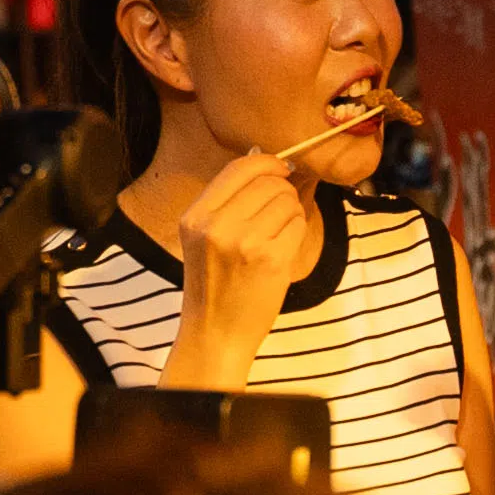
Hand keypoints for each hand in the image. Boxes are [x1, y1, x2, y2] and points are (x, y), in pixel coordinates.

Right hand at [166, 150, 320, 384]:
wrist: (215, 335)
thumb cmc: (214, 286)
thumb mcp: (203, 239)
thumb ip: (228, 201)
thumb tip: (264, 159)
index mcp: (195, 217)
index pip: (238, 168)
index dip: (266, 162)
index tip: (280, 168)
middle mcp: (216, 226)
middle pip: (268, 182)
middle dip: (282, 191)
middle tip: (277, 214)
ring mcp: (245, 242)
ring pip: (287, 201)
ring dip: (291, 214)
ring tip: (276, 237)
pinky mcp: (272, 259)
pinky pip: (299, 224)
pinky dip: (297, 232)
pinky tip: (282, 250)